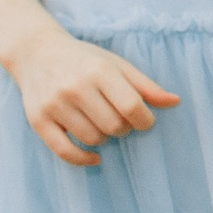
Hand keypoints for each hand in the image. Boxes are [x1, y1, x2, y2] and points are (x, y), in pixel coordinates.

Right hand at [4, 27, 179, 165]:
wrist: (36, 52)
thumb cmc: (85, 60)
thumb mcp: (117, 65)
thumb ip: (146, 86)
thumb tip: (175, 102)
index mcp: (99, 71)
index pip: (131, 106)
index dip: (145, 120)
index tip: (146, 121)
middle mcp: (75, 88)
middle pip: (113, 125)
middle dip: (125, 128)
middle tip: (121, 120)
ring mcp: (54, 105)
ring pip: (92, 138)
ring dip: (105, 138)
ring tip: (103, 124)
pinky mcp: (38, 120)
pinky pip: (64, 151)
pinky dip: (83, 159)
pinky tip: (96, 157)